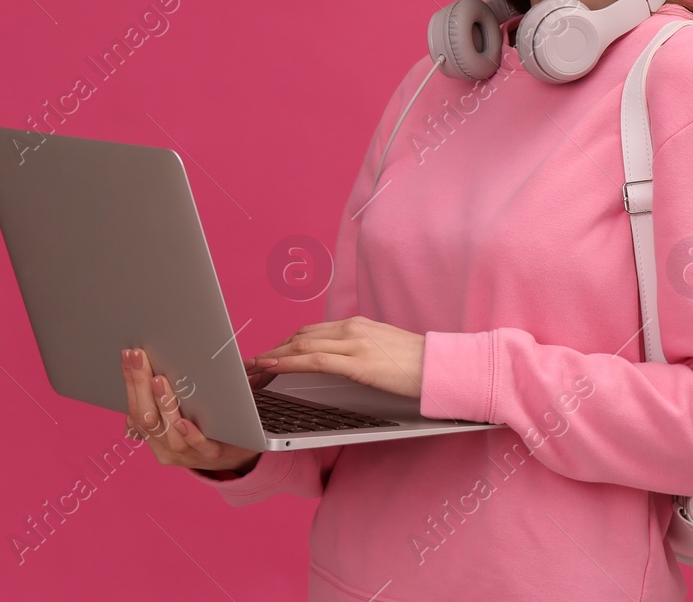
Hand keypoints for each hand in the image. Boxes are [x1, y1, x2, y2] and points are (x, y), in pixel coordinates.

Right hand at [120, 347, 263, 474]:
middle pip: (147, 419)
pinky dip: (189, 433)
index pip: (136, 410)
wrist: (237, 452)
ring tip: (159, 380)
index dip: (131, 383)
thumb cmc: (204, 425)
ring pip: (169, 433)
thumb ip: (163, 401)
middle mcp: (166, 449)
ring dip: (163, 405)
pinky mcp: (212, 454)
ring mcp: (188, 454)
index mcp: (154, 438)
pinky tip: (182, 421)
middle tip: (139, 356)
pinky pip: (199, 446)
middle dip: (140, 385)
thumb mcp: (179, 414)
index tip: (129, 355)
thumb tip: (147, 368)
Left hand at [252, 316, 425, 399]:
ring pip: (302, 344)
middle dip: (272, 350)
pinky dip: (289, 362)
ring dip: (273, 356)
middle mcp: (352, 329)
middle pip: (300, 336)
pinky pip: (315, 360)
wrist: (443, 367)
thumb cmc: (416, 365)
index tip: (266, 355)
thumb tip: (338, 363)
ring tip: (252, 367)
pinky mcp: (358, 362)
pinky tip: (273, 366)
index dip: (284, 343)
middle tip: (250, 364)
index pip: (311, 331)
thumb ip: (358, 352)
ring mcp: (355, 343)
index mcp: (357, 325)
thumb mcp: (382, 352)